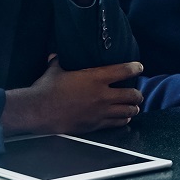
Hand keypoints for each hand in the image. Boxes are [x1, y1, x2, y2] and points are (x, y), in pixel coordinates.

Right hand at [2, 59, 142, 135]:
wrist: (39, 111)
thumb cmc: (46, 88)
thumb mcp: (55, 69)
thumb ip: (59, 61)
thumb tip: (56, 55)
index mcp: (95, 77)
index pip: (123, 71)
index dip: (134, 68)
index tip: (139, 67)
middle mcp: (102, 95)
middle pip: (131, 95)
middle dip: (137, 94)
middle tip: (138, 93)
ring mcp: (100, 112)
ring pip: (127, 111)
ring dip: (133, 108)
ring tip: (135, 107)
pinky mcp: (95, 125)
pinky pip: (116, 123)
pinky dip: (123, 120)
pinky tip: (125, 119)